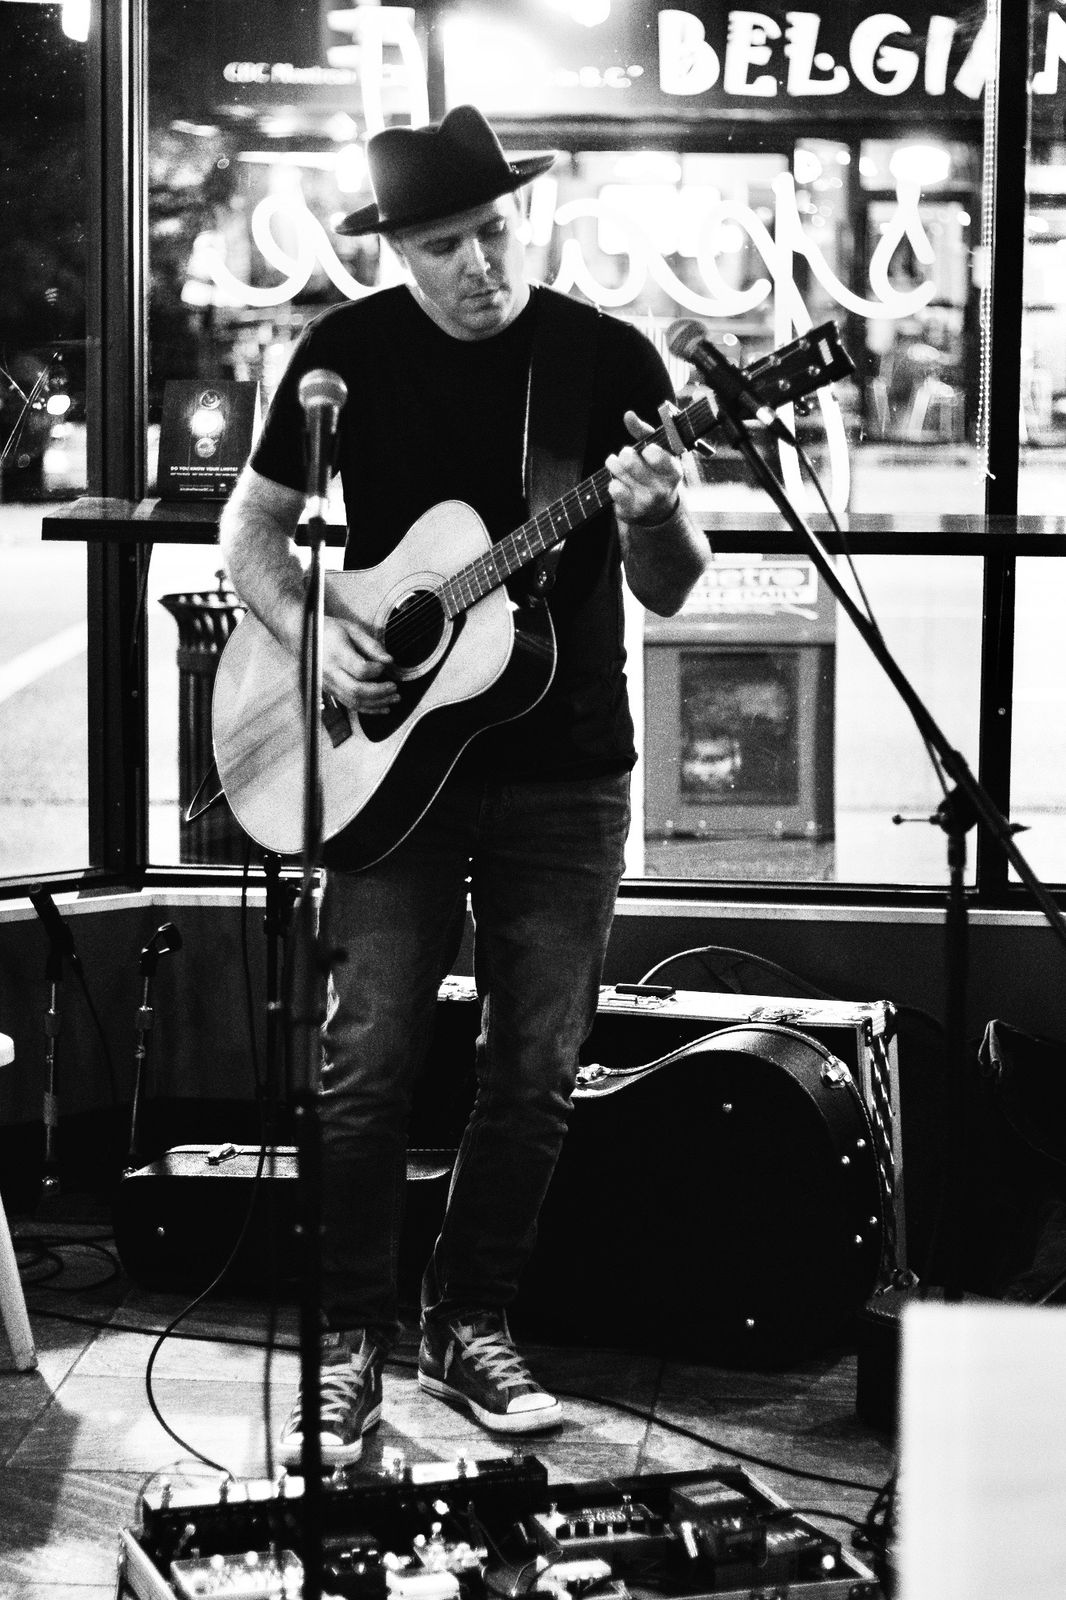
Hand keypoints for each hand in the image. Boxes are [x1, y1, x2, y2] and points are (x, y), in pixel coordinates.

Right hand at [321, 613, 398, 713]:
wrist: (303, 637)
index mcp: (336, 654)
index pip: (360, 669)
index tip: (385, 665)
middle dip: (380, 692)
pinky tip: (382, 708)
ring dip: (377, 703)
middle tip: (395, 688)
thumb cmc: (329, 630)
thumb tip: (389, 661)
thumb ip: (371, 645)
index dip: (377, 670)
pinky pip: (349, 704)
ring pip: (354, 701)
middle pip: (357, 690)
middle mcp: (330, 672)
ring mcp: (329, 684)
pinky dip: (368, 709)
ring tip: (394, 699)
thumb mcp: (351, 629)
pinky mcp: (330, 691)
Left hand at [606, 409, 681, 526]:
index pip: (660, 458)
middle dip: (625, 454)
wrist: (658, 510)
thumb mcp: (657, 451)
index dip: (649, 452)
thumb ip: (643, 431)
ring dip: (614, 464)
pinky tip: (617, 481)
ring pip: (619, 474)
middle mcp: (661, 489)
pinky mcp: (631, 511)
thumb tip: (628, 415)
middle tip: (626, 453)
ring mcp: (646, 502)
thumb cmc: (656, 472)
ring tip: (616, 462)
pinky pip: (613, 488)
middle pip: (631, 462)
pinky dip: (612, 481)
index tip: (647, 450)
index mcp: (673, 471)